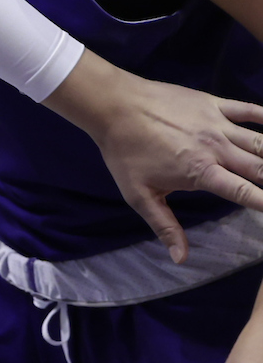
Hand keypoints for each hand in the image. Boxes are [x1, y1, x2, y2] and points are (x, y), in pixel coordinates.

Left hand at [45, 53, 262, 262]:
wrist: (115, 106)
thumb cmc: (125, 152)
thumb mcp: (139, 194)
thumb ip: (164, 226)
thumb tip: (180, 258)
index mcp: (202, 172)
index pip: (245, 192)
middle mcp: (218, 149)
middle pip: (261, 168)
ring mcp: (218, 124)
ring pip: (261, 141)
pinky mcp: (214, 104)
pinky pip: (249, 110)